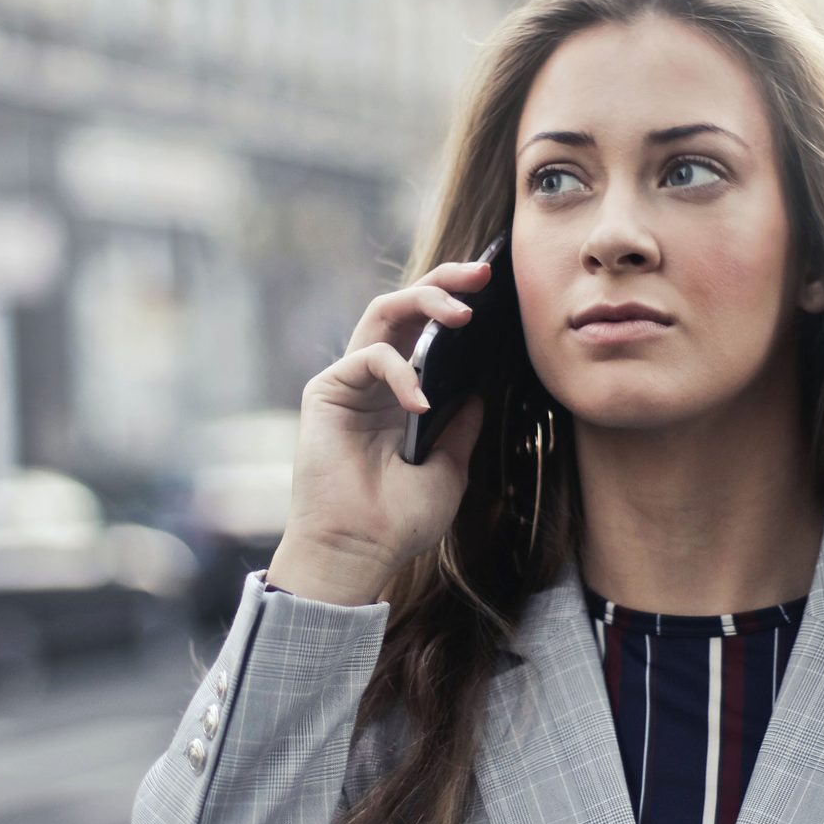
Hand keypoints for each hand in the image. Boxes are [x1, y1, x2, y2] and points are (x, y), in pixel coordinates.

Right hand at [267, 260, 491, 604]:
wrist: (358, 551)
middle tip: (484, 273)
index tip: (497, 289)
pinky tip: (420, 402)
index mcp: (403, 395)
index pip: (428, 332)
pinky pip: (368, 357)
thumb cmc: (398, 520)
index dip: (457, 304)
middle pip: (406, 307)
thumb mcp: (448, 469)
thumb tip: (478, 391)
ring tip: (463, 310)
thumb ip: (460, 427)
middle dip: (444, 281)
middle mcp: (375, 380)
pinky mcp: (327, 390)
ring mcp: (350, 381)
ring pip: (384, 313)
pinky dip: (399, 371)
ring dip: (424, 300)